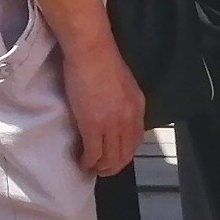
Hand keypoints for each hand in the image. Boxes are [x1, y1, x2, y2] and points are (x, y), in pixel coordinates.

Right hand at [59, 30, 146, 177]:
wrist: (91, 50)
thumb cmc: (101, 58)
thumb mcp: (122, 82)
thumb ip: (122, 100)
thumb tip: (113, 111)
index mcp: (137, 107)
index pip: (136, 140)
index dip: (125, 154)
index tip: (115, 157)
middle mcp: (128, 119)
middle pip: (125, 154)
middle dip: (114, 166)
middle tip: (102, 169)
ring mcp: (112, 123)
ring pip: (110, 157)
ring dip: (100, 167)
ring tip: (91, 168)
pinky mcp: (93, 125)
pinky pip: (93, 153)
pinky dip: (88, 161)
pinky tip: (83, 162)